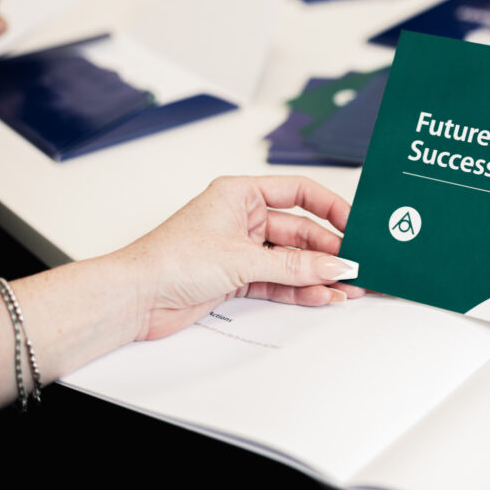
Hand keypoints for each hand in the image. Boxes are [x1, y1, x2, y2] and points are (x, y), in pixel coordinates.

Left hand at [111, 175, 365, 340]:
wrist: (133, 298)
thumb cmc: (168, 259)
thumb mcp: (242, 258)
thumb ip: (294, 266)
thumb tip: (334, 265)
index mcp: (241, 193)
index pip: (299, 192)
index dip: (330, 206)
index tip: (354, 224)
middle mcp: (242, 218)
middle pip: (299, 230)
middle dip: (328, 250)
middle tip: (356, 265)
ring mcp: (240, 249)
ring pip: (291, 260)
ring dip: (318, 274)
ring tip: (346, 286)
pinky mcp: (236, 277)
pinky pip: (278, 281)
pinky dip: (299, 289)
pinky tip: (321, 295)